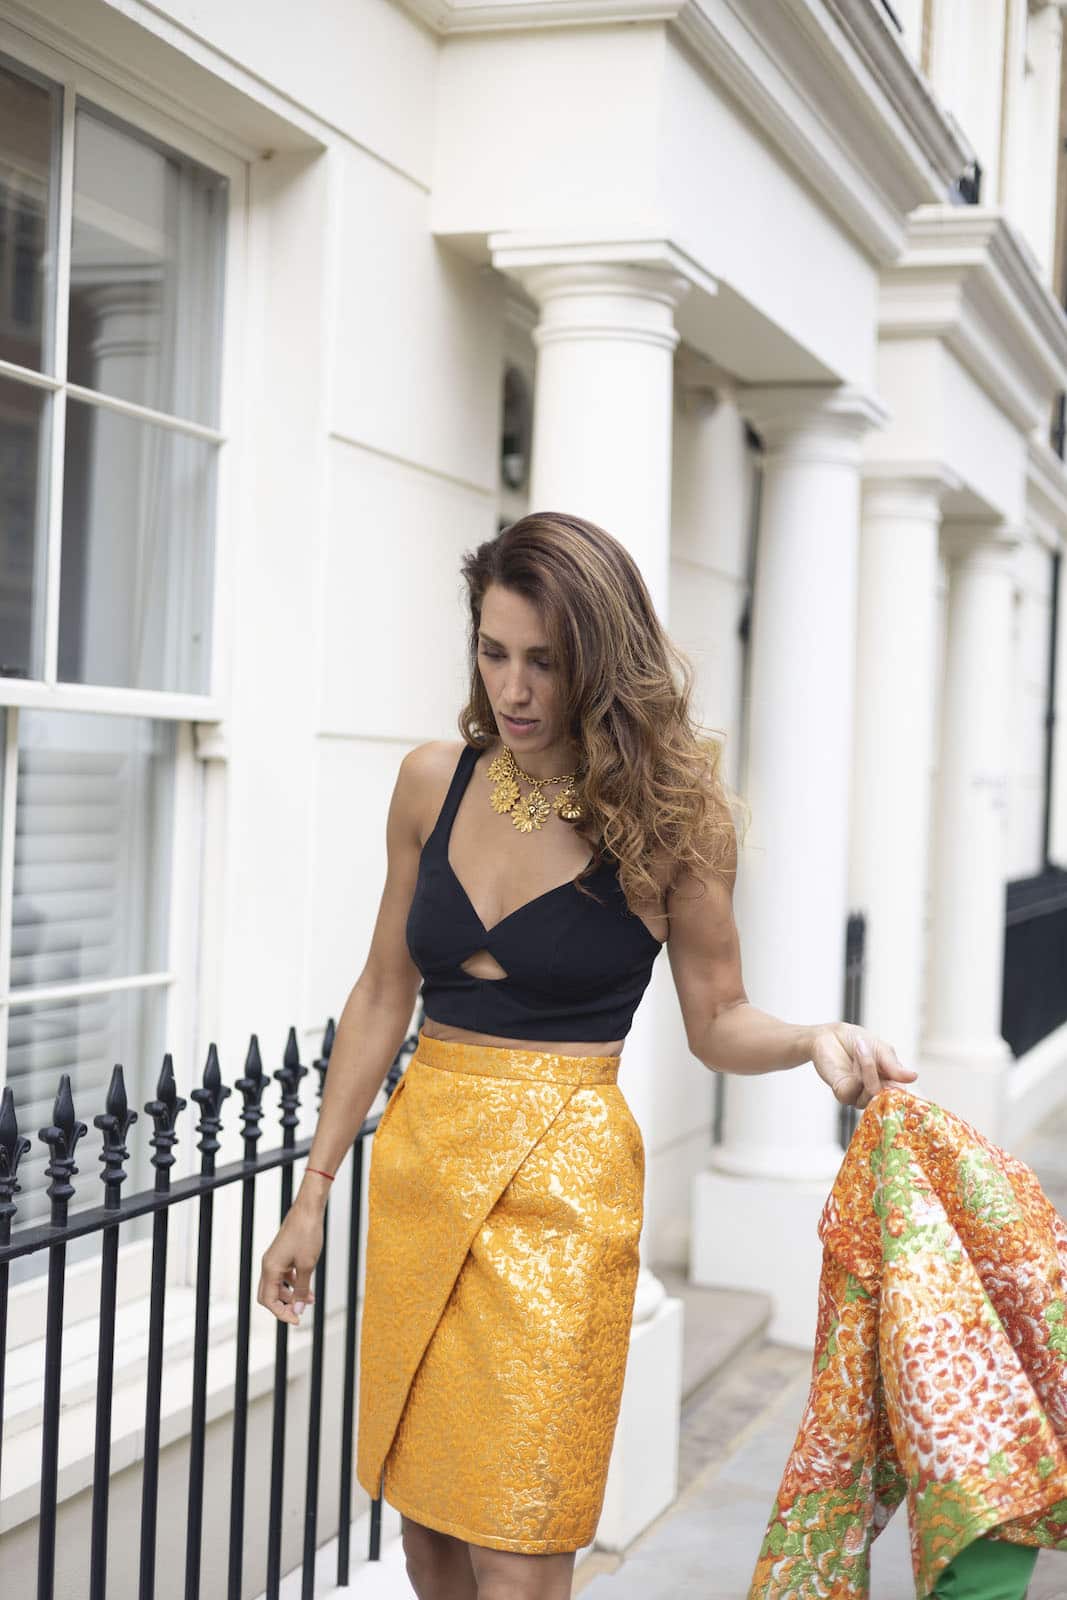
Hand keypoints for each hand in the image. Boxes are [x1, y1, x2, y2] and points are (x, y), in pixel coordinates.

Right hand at [257, 1200, 323, 1325]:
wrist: (308, 1209)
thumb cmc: (307, 1233)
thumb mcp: (307, 1265)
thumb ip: (302, 1290)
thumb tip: (298, 1309)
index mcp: (270, 1269)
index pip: (269, 1301)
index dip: (282, 1314)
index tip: (298, 1320)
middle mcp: (268, 1264)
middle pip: (269, 1295)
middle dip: (283, 1306)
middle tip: (300, 1313)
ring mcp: (274, 1259)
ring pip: (277, 1285)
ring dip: (291, 1295)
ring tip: (310, 1299)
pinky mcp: (282, 1254)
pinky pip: (283, 1275)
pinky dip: (293, 1284)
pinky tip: (307, 1286)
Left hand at [809, 1022, 916, 1109]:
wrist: (830, 1035)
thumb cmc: (856, 1041)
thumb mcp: (881, 1049)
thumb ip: (894, 1066)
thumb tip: (913, 1077)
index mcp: (888, 1082)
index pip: (902, 1095)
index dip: (903, 1089)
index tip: (907, 1076)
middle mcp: (875, 1092)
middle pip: (889, 1095)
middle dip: (884, 1071)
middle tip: (873, 1051)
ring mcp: (859, 1096)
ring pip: (872, 1093)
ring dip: (868, 1069)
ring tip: (861, 1048)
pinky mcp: (844, 1095)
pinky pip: (855, 1091)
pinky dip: (857, 1074)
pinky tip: (853, 1061)